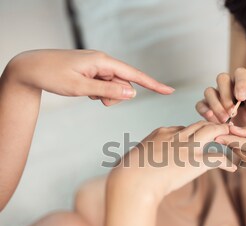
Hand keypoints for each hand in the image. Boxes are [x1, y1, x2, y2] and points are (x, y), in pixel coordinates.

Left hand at [4, 49, 173, 105]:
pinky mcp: (92, 71)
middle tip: (95, 98)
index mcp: (103, 62)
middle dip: (115, 96)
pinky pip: (104, 86)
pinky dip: (98, 93)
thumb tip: (131, 93)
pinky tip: (84, 90)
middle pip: (124, 84)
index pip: (134, 75)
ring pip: (114, 87)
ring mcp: (98, 66)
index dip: (153, 84)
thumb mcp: (80, 88)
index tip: (169, 91)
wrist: (30, 68)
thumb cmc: (52, 75)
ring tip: (86, 93)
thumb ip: (108, 91)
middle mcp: (103, 62)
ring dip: (105, 96)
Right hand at [110, 122, 236, 201]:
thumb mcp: (134, 158)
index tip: (197, 139)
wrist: (133, 181)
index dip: (192, 133)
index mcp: (161, 132)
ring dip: (224, 133)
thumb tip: (135, 164)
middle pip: (200, 124)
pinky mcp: (195, 160)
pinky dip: (228, 162)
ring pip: (212, 131)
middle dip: (212, 126)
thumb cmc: (127, 174)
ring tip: (233, 138)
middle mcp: (177, 135)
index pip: (181, 128)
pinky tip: (233, 167)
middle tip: (222, 130)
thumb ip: (143, 156)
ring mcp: (187, 146)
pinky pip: (218, 157)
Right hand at [196, 68, 245, 125]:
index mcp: (241, 82)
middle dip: (226, 96)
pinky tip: (211, 117)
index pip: (240, 73)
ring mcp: (214, 94)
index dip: (240, 83)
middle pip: (221, 79)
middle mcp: (226, 85)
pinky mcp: (205, 105)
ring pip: (209, 91)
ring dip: (216, 106)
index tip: (242, 98)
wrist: (241, 130)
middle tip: (233, 112)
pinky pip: (200, 104)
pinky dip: (204, 110)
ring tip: (224, 119)